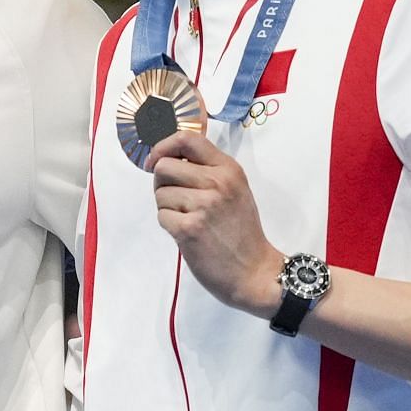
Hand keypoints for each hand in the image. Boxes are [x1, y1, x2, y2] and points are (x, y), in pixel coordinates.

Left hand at [146, 129, 283, 315]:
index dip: (163, 146)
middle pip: (164, 166)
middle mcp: (217, 182)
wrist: (254, 271)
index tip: (156, 160)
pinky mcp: (190, 228)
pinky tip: (188, 233)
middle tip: (177, 200)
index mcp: (228, 169)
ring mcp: (204, 205)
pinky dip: (169, 225)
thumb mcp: (234, 190)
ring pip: (160, 193)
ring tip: (189, 219)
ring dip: (167, 208)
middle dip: (162, 183)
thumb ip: (207, 171)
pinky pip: (161, 216)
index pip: (187, 139)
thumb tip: (166, 157)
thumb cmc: (241, 231)